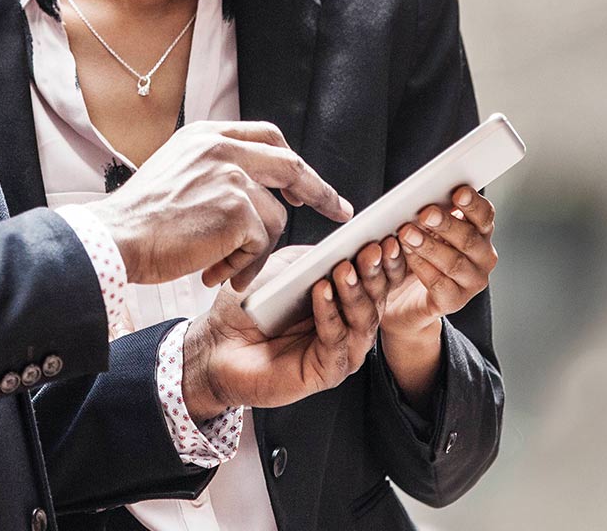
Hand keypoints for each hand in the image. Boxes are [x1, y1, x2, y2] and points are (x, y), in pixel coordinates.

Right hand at [86, 121, 351, 289]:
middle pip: (290, 165)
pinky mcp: (237, 208)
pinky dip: (243, 265)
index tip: (307, 184)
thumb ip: (213, 168)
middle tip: (338, 211)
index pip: (266, 136)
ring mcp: (231, 175)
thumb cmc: (141, 219)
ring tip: (220, 269)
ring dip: (254, 251)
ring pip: (274, 217)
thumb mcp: (177, 172)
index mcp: (206, 135)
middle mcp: (221, 147)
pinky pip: (260, 243)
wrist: (114, 239)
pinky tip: (212, 272)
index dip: (291, 162)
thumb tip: (255, 189)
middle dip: (319, 191)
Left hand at [180, 243, 387, 421]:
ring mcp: (340, 350)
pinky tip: (321, 292)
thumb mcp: (286, 269)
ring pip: (362, 322)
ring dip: (355, 292)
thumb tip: (344, 244)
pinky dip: (330, 315)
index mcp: (343, 298)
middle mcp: (347, 324)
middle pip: (375, 298)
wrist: (218, 341)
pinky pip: (335, 343)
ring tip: (345, 269)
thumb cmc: (252, 306)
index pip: (375, 277)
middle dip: (375, 272)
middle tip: (372, 249)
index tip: (388, 233)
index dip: (385, 257)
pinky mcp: (325, 372)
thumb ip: (315, 258)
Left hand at [379, 185, 497, 337]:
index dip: (473, 204)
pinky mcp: (455, 301)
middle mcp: (483, 256)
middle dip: (446, 224)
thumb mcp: (430, 227)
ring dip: (429, 246)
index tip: (459, 192)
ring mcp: (472, 281)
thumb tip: (422, 194)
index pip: (484, 215)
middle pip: (469, 238)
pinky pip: (440, 284)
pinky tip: (408, 255)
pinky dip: (422, 267)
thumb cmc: (423, 247)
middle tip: (425, 214)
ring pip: (454, 262)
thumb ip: (433, 212)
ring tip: (407, 234)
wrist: (410, 294)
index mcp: (480, 232)